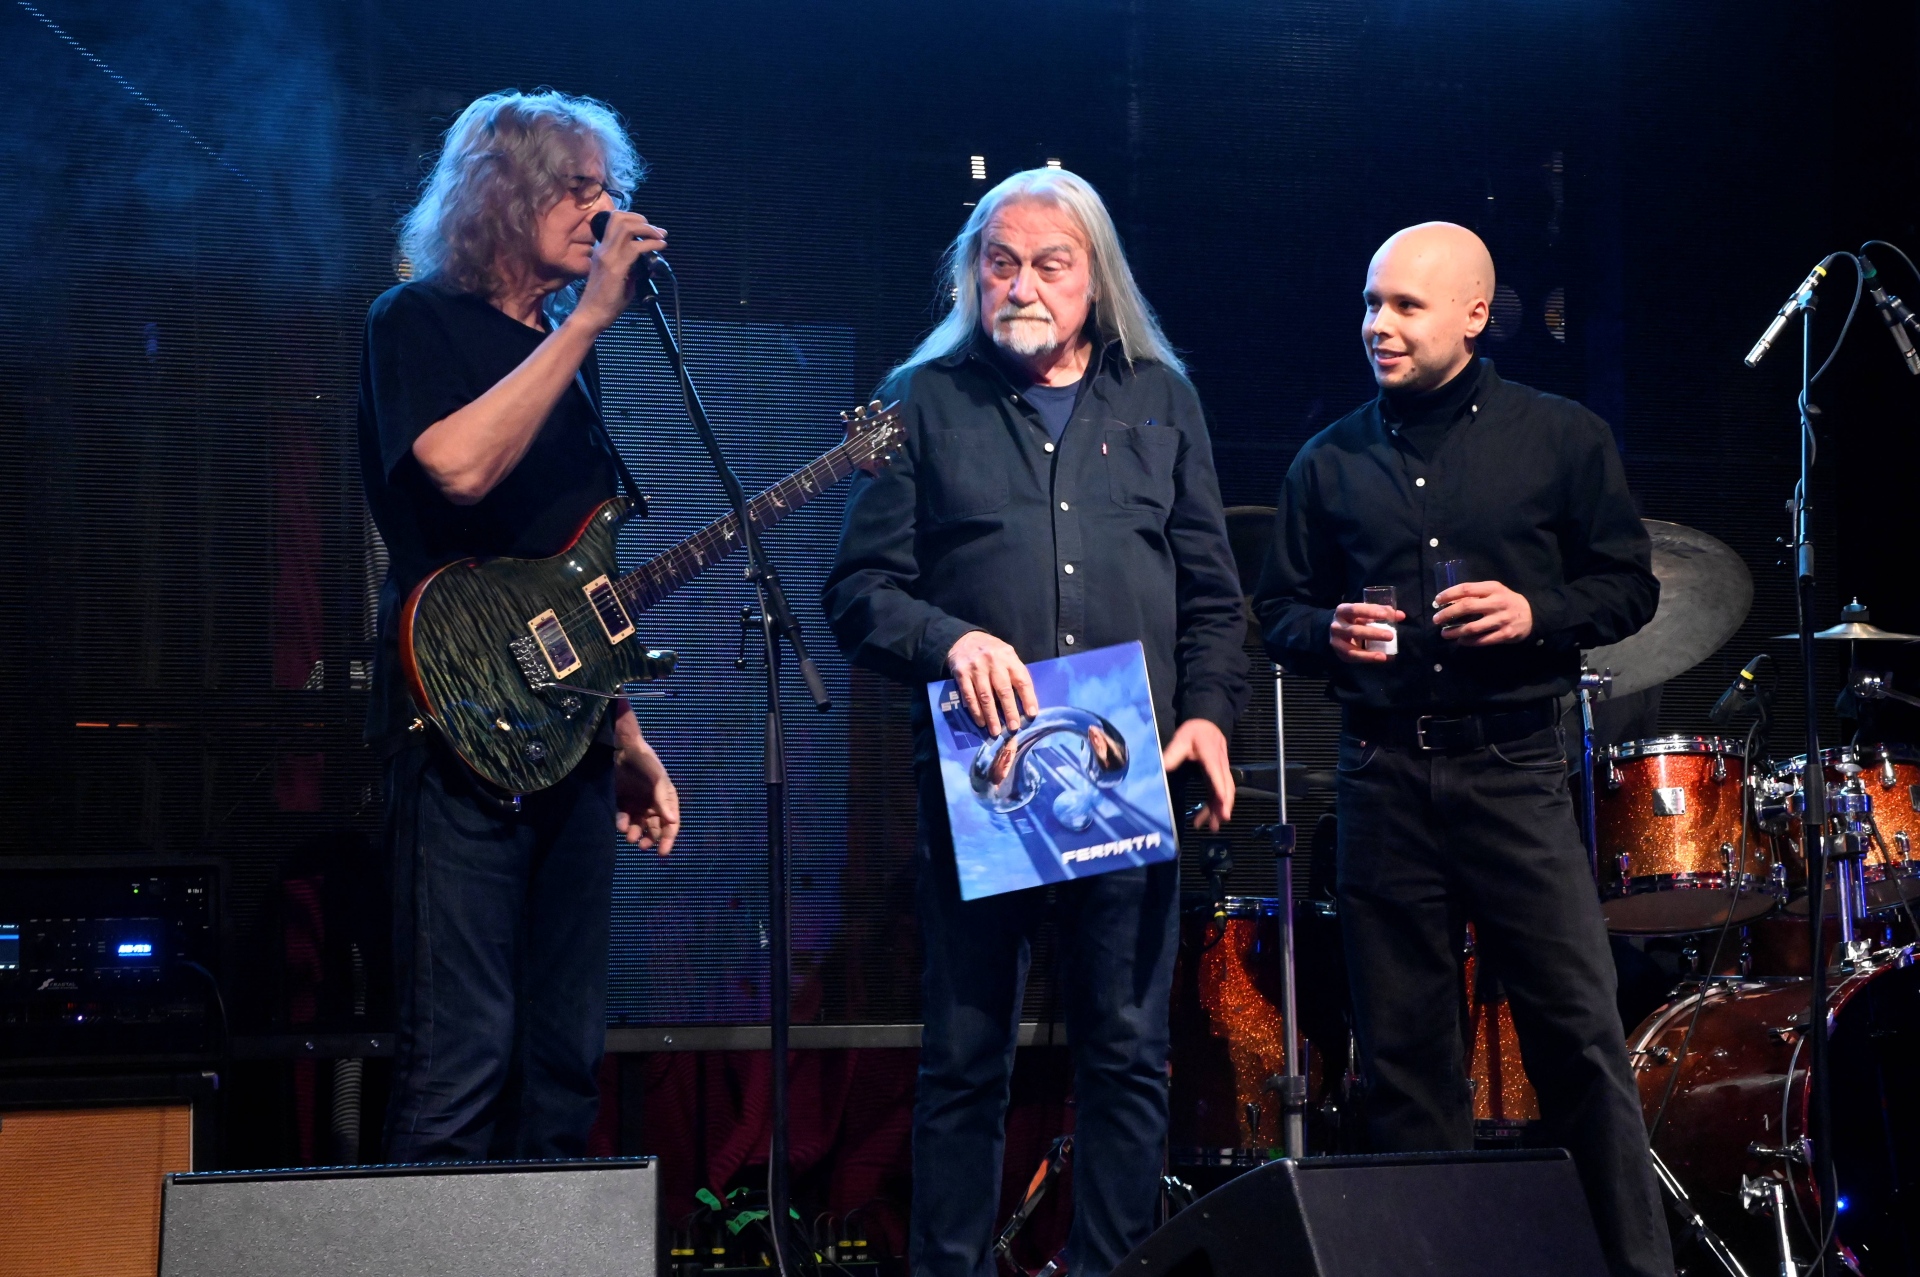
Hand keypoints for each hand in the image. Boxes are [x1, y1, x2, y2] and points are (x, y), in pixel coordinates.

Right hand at [572, 210, 668, 333]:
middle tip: (656, 230)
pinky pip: (636, 248)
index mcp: (603, 250)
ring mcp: (608, 257)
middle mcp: (603, 249)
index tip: (649, 227)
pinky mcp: (615, 268)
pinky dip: (652, 245)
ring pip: (627, 228)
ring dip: (648, 229)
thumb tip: (652, 265)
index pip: (614, 220)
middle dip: (642, 219)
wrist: (591, 315)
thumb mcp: (623, 279)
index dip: (634, 218)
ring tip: (660, 236)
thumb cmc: (605, 301)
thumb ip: (635, 269)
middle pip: (619, 218)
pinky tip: (660, 248)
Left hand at [610, 707, 679, 853]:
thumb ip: (663, 800)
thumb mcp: (656, 779)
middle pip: (655, 828)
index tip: (662, 853)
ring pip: (639, 826)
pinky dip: (623, 824)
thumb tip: (672, 821)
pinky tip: (620, 825)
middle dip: (650, 839)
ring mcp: (637, 803)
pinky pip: (624, 818)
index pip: (670, 824)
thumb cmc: (644, 761)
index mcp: (666, 798)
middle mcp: (653, 803)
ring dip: (636, 834)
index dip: (668, 839)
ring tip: (630, 837)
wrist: (620, 747)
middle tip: (642, 846)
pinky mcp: (622, 801)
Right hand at [947, 631, 1038, 735]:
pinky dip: (975, 711)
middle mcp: (993, 662)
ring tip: (996, 731)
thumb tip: (1026, 701)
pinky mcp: (962, 674)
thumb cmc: (991, 652)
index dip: (1028, 698)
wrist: (964, 639)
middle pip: (1003, 690)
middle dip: (1010, 711)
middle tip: (1014, 727)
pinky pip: (969, 696)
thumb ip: (1015, 673)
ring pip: (985, 696)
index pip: (1022, 680)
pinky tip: (981, 722)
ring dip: (991, 716)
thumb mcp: (1007, 655)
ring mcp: (976, 668)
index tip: (1032, 714)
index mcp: (1009, 657)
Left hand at [1162, 718, 1233, 830]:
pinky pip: (1219, 793)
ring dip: (1219, 809)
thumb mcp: (1181, 738)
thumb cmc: (1194, 732)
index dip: (1219, 786)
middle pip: (1226, 785)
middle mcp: (1220, 765)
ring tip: (1213, 827)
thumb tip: (1164, 767)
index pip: (1216, 772)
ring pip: (1225, 792)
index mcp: (1211, 755)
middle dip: (1225, 803)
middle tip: (1222, 819)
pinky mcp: (1218, 777)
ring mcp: (1221, 772)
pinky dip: (1214, 806)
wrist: (1208, 724)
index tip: (1222, 800)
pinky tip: (1206, 819)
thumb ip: (1174, 753)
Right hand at [1330, 602, 1404, 663]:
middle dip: (1373, 634)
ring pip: (1352, 649)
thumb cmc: (1355, 619)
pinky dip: (1368, 658)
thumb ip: (1382, 612)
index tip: (1385, 615)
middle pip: (1354, 630)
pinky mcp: (1340, 654)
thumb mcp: (1365, 613)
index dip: (1370, 612)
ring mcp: (1336, 641)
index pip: (1355, 609)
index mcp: (1343, 611)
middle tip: (1390, 635)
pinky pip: (1355, 658)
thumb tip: (1401, 615)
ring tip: (1384, 654)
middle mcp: (1337, 626)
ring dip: (1369, 652)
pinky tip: (1382, 658)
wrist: (1336, 631)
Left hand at [1434, 580, 1533, 644]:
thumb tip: (1449, 601)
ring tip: (1444, 633)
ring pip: (1472, 627)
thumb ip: (1476, 594)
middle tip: (1436, 619)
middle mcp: (1497, 603)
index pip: (1466, 589)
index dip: (1449, 594)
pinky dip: (1468, 641)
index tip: (1437, 600)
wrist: (1531, 615)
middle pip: (1467, 607)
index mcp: (1493, 588)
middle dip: (1447, 614)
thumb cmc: (1506, 601)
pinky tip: (1461, 640)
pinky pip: (1482, 640)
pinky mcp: (1505, 634)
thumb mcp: (1494, 591)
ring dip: (1455, 631)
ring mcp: (1502, 620)